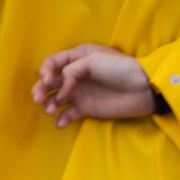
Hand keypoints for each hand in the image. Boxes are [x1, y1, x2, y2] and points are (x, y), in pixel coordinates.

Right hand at [31, 42, 155, 127]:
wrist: (142, 88)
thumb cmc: (119, 68)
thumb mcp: (93, 60)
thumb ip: (71, 71)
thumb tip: (61, 90)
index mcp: (77, 58)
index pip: (52, 63)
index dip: (44, 71)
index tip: (47, 82)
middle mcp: (75, 74)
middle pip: (50, 82)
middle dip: (40, 90)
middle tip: (38, 99)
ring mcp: (80, 92)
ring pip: (56, 98)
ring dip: (49, 105)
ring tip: (51, 111)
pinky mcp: (87, 108)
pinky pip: (68, 114)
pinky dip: (62, 119)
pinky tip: (61, 122)